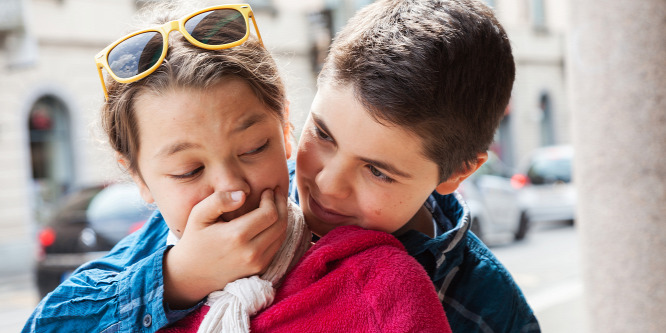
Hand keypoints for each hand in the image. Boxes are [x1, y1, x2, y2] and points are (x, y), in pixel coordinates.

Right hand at [163, 188, 287, 308]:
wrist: (191, 275)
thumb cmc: (194, 240)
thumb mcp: (198, 215)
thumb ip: (218, 200)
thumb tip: (243, 194)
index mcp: (236, 236)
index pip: (269, 213)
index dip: (272, 198)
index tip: (268, 189)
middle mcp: (251, 252)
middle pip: (280, 224)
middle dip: (281, 205)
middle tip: (276, 193)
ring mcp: (257, 264)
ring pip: (282, 235)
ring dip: (282, 217)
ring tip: (276, 203)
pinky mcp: (259, 270)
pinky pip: (277, 247)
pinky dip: (278, 231)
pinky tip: (272, 220)